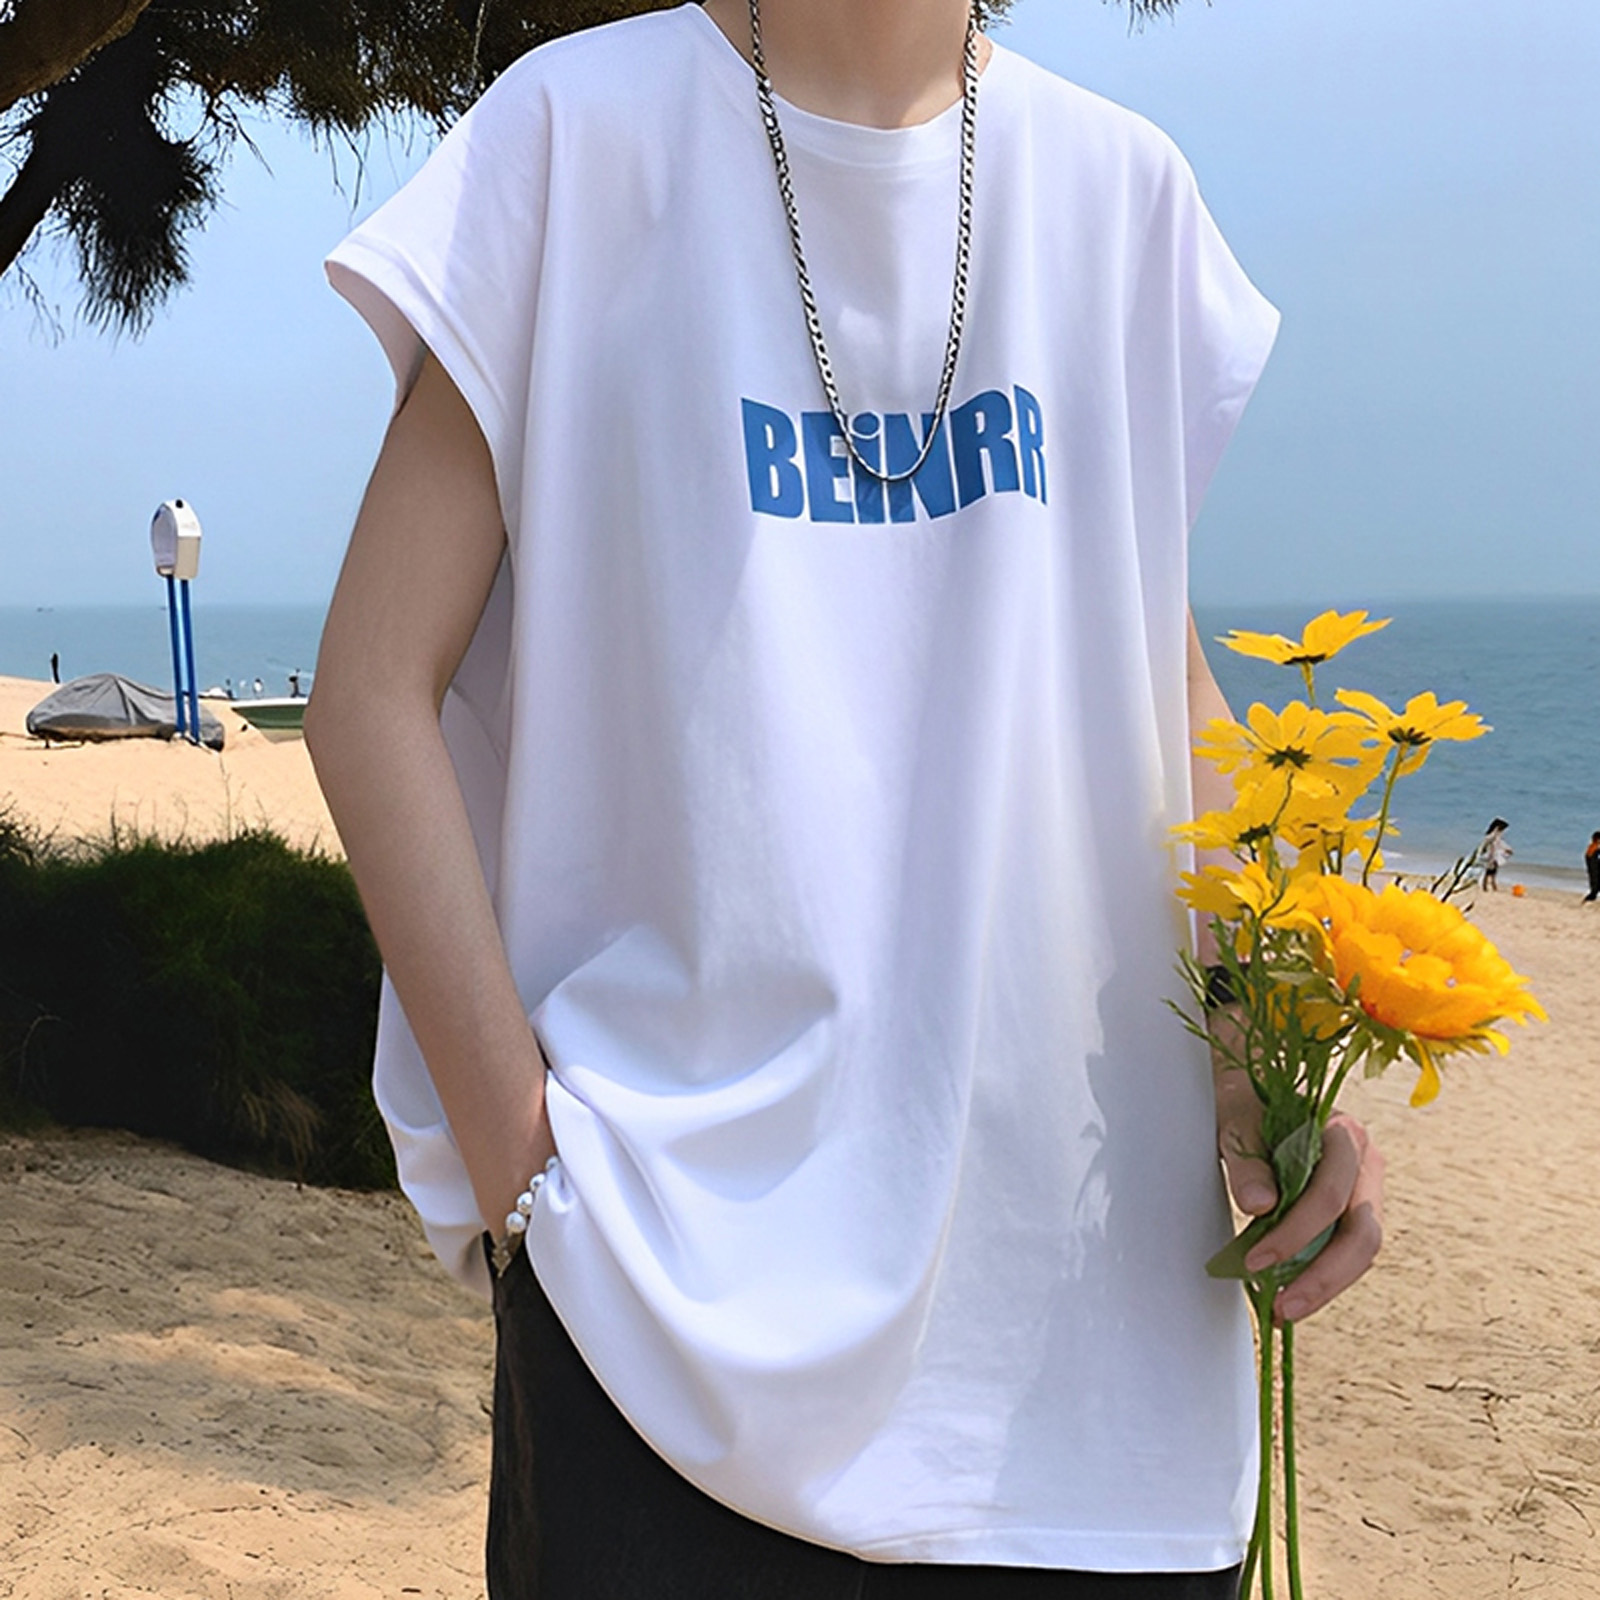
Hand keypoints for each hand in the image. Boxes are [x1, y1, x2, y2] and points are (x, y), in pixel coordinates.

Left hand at [1214, 1061, 1385, 1323]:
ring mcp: (1363, 1186)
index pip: (1330, 1196)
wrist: (1253, 1081)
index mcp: (1344, 1133)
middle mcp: (1365, 1161)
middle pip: (1362, 1233)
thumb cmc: (1246, 1098)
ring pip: (1361, 1248)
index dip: (1295, 1234)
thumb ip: (1247, 1159)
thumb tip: (1259, 1205)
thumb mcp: (1236, 1119)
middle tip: (1282, 1308)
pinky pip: (1345, 1246)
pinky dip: (1321, 1271)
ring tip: (1286, 1309)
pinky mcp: (1351, 1205)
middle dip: (1323, 1276)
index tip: (1256, 1262)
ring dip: (1326, 1283)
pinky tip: (1291, 1290)